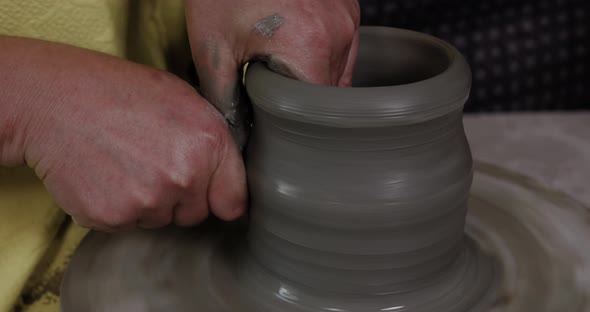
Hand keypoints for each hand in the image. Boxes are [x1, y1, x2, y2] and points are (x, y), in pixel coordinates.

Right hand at [3, 37, 246, 231]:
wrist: (55, 99)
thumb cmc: (119, 91)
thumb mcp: (183, 98)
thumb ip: (213, 139)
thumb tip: (230, 172)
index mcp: (209, 143)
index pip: (234, 201)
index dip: (221, 197)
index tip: (212, 194)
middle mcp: (184, 177)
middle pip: (196, 214)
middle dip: (181, 197)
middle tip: (152, 162)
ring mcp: (147, 200)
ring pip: (161, 219)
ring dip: (149, 202)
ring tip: (126, 162)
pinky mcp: (113, 217)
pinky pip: (128, 224)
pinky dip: (119, 207)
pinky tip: (106, 175)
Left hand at [185, 0, 359, 146]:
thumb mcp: (212, 49)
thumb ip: (224, 101)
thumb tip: (234, 135)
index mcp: (312, 48)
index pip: (318, 111)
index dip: (294, 119)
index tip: (272, 116)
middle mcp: (340, 33)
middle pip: (331, 92)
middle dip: (302, 98)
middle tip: (268, 84)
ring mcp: (348, 17)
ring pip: (340, 71)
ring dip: (313, 77)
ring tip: (279, 60)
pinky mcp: (347, 6)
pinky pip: (342, 47)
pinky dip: (320, 55)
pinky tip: (292, 44)